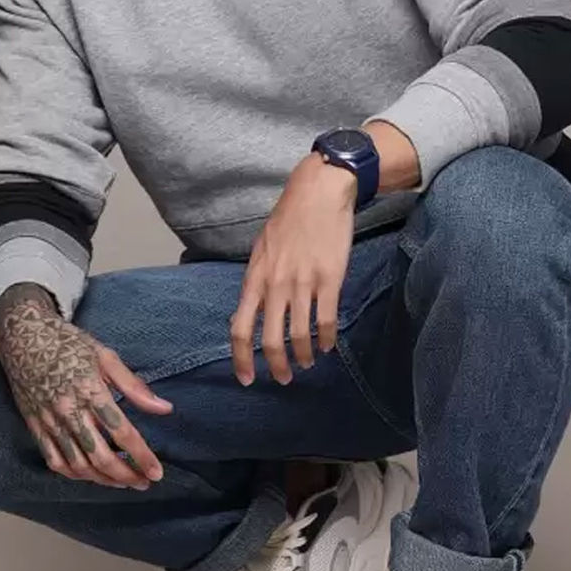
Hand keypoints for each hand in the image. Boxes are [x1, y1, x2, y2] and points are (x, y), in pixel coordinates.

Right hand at [0, 283, 171, 487]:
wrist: (22, 336)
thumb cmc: (69, 343)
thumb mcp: (106, 356)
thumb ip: (134, 386)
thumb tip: (165, 409)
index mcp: (90, 390)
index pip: (121, 432)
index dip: (141, 456)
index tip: (156, 472)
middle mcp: (69, 411)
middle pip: (100, 456)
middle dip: (126, 475)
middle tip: (144, 482)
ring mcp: (50, 421)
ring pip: (78, 464)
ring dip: (103, 479)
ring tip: (123, 482)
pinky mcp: (35, 426)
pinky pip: (54, 460)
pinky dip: (74, 474)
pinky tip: (91, 475)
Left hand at [231, 154, 355, 385]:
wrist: (319, 192)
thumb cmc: (289, 218)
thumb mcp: (262, 249)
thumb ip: (257, 281)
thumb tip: (250, 310)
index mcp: (255, 277)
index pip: (239, 328)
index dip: (241, 358)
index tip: (245, 378)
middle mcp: (275, 284)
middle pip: (270, 339)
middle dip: (276, 366)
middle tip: (284, 378)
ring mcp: (303, 282)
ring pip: (300, 335)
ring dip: (304, 356)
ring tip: (307, 362)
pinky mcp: (330, 278)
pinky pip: (326, 320)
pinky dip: (327, 339)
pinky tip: (328, 345)